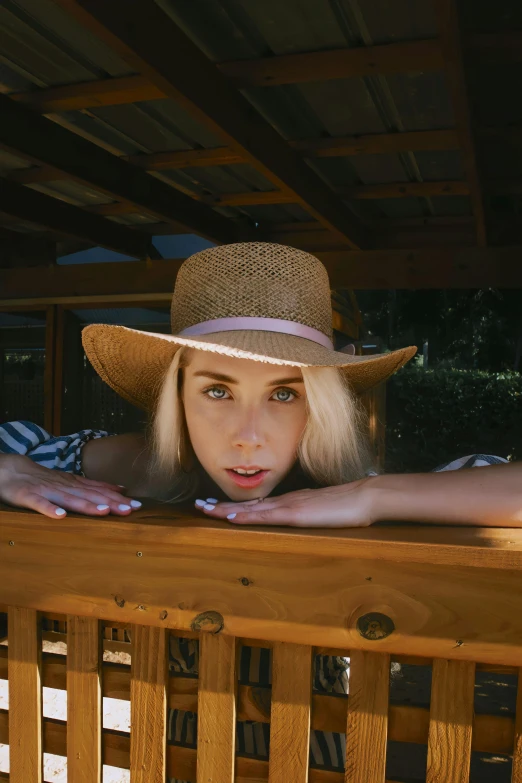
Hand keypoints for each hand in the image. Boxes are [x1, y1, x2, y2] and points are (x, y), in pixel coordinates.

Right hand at [0, 453, 140, 518]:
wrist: (9, 470)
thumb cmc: (42, 478)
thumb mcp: (70, 481)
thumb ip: (93, 486)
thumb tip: (120, 488)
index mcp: (75, 484)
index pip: (100, 491)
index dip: (118, 498)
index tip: (138, 505)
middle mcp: (64, 486)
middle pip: (90, 495)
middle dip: (111, 503)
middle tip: (131, 510)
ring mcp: (47, 491)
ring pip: (70, 499)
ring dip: (87, 505)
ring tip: (104, 512)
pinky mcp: (28, 496)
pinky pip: (40, 504)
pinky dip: (50, 509)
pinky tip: (61, 516)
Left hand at [194, 478, 376, 527]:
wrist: (365, 496)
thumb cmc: (349, 506)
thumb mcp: (324, 512)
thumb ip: (311, 514)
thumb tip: (303, 519)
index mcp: (292, 501)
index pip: (258, 504)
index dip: (235, 506)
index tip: (215, 506)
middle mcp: (286, 500)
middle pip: (248, 504)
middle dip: (221, 506)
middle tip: (198, 505)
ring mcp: (290, 506)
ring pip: (250, 508)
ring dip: (225, 509)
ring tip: (204, 510)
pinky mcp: (296, 514)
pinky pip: (265, 516)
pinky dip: (246, 516)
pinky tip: (231, 518)